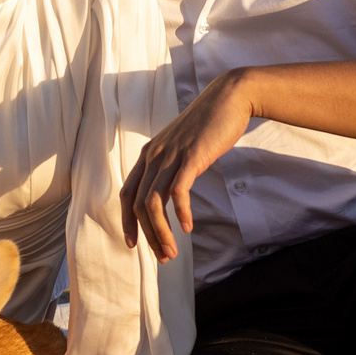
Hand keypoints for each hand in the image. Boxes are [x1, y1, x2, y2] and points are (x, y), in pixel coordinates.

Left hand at [120, 69, 255, 259]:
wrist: (229, 98)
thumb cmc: (208, 125)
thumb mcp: (181, 147)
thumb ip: (171, 167)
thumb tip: (170, 193)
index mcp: (149, 155)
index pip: (127, 194)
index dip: (127, 222)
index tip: (133, 244)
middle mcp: (154, 156)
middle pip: (138, 204)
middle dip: (147, 235)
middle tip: (162, 256)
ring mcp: (171, 156)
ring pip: (154, 202)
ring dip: (161, 232)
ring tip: (172, 251)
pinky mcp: (191, 157)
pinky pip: (179, 192)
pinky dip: (181, 214)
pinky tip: (188, 228)